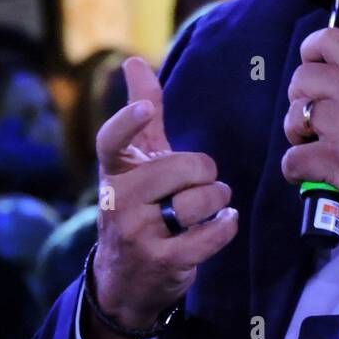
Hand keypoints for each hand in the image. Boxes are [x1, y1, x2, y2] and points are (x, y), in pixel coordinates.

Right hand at [86, 58, 238, 338]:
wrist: (126, 277)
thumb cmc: (139, 205)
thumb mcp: (137, 161)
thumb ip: (143, 114)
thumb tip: (133, 61)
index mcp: (114, 171)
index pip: (112, 142)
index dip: (128, 124)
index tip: (143, 109)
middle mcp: (119, 201)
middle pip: (181, 168)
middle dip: (204, 172)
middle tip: (200, 182)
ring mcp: (138, 234)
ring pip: (199, 201)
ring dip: (217, 200)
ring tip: (208, 206)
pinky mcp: (163, 262)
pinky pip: (211, 234)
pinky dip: (226, 225)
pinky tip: (224, 222)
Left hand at [281, 28, 338, 242]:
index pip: (327, 39)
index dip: (311, 51)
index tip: (313, 68)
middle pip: (301, 78)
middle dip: (300, 97)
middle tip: (314, 114)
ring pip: (292, 117)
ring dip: (297, 132)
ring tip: (312, 143)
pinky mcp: (332, 161)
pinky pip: (291, 159)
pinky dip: (295, 169)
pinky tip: (311, 171)